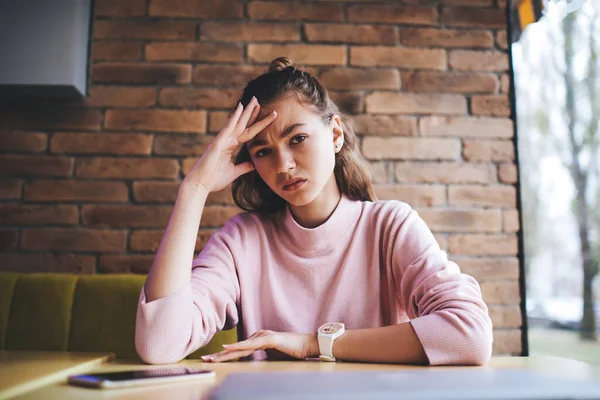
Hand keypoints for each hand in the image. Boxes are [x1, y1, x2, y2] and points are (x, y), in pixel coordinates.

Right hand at [183, 96, 277, 192]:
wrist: (201, 184)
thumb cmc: (214, 179)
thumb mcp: (234, 172)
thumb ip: (244, 167)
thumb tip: (254, 164)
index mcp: (231, 146)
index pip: (248, 133)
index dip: (258, 124)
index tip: (269, 116)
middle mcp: (228, 140)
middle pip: (244, 124)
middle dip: (252, 113)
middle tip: (259, 100)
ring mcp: (223, 140)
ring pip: (238, 123)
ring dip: (247, 111)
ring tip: (255, 100)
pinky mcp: (218, 142)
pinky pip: (229, 127)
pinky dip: (235, 117)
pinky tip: (240, 107)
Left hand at [201, 330, 318, 361]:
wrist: (307, 345)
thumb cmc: (293, 351)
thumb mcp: (274, 355)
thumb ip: (263, 355)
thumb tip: (254, 361)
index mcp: (258, 339)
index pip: (239, 350)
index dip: (224, 355)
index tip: (212, 360)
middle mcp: (258, 335)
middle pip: (236, 348)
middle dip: (219, 355)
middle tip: (204, 359)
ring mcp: (263, 336)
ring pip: (240, 347)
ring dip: (224, 353)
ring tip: (211, 358)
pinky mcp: (268, 339)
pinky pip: (250, 345)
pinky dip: (238, 347)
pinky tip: (227, 348)